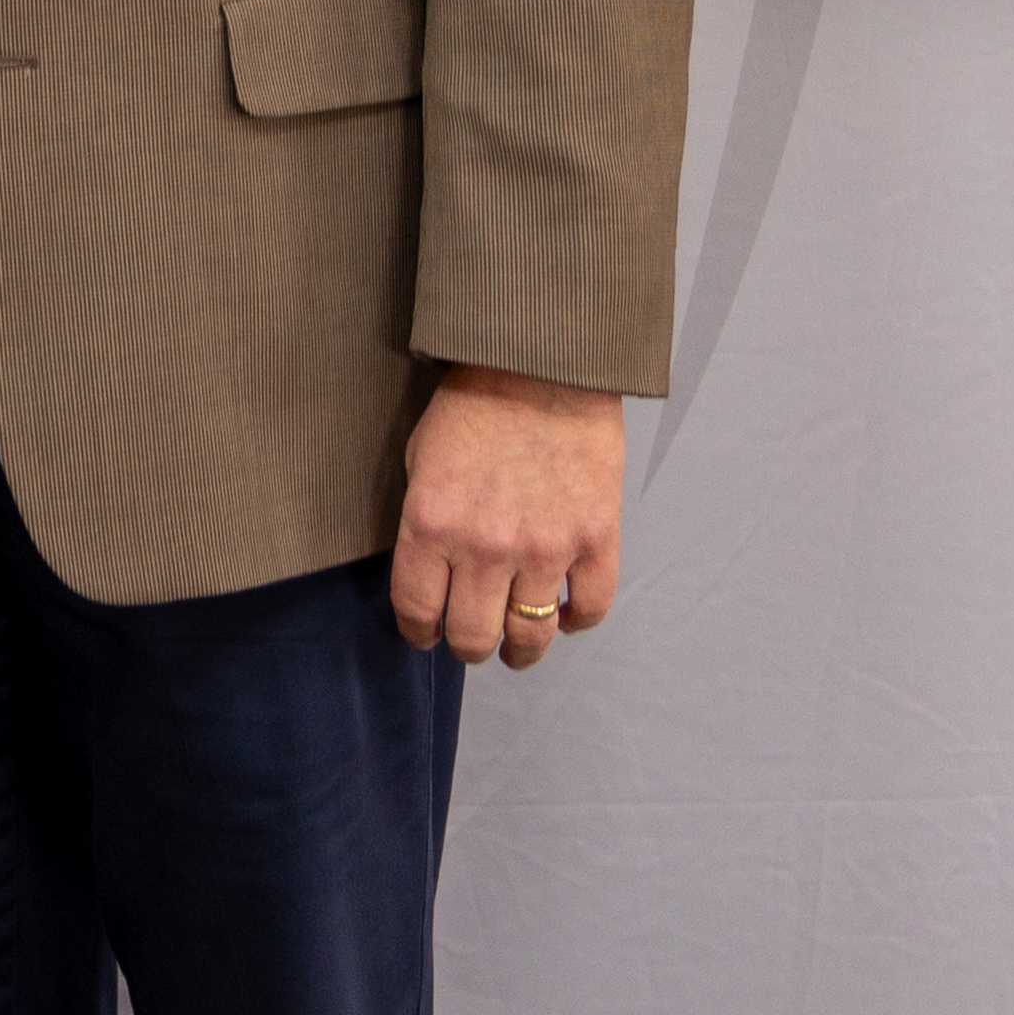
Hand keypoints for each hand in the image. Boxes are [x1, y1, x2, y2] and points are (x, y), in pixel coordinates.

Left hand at [393, 366, 624, 671]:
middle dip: (468, 647)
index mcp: (432, 526)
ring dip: (521, 649)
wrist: (542, 365)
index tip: (425, 633)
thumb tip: (429, 574)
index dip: (419, 632)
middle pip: (474, 638)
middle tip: (472, 641)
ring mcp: (546, 548)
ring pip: (531, 635)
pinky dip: (577, 621)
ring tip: (518, 647)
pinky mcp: (596, 538)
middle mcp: (486, 548)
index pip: (418, 611)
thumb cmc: (473, 405)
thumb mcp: (421, 460)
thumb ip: (425, 523)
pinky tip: (566, 615)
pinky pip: (590, 608)